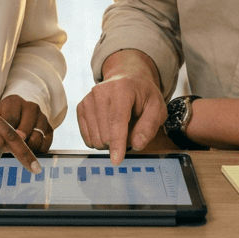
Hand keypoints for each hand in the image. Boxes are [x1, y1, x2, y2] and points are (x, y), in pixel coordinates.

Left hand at [0, 94, 53, 153]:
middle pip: (25, 131)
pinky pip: (45, 145)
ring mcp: (42, 117)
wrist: (19, 113)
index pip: (11, 119)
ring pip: (36, 139)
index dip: (5, 134)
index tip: (0, 144)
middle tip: (10, 150)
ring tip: (18, 150)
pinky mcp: (50, 129)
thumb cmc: (2, 117)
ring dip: (27, 148)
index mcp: (14, 101)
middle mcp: (31, 107)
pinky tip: (28, 149)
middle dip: (16, 143)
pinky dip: (37, 151)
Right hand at [76, 50, 166, 164]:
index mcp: (122, 89)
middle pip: (105, 133)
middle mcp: (101, 91)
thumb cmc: (143, 94)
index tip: (117, 160)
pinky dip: (99, 140)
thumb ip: (149, 126)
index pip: (117, 120)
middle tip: (130, 131)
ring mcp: (88, 99)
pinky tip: (108, 129)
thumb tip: (136, 145)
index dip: (117, 142)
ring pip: (95, 138)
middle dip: (119, 143)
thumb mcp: (157, 107)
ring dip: (109, 143)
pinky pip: (87, 137)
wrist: (126, 78)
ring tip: (119, 128)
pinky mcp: (81, 107)